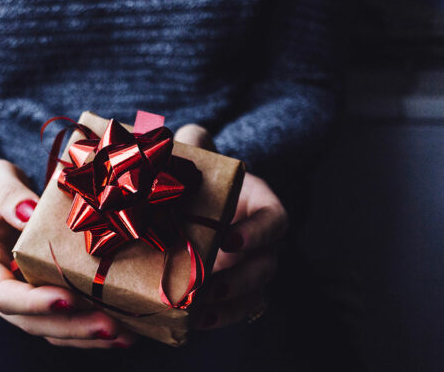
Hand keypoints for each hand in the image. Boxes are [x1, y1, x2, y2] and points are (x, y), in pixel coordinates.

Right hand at [0, 159, 134, 347]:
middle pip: (30, 321)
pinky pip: (63, 322)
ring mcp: (18, 299)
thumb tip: (28, 212)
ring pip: (49, 329)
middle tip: (109, 326)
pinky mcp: (40, 300)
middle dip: (72, 326)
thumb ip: (8, 194)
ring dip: (86, 335)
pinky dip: (89, 329)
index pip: (0, 293)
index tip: (68, 299)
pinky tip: (121, 330)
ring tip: (123, 335)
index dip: (33, 302)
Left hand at [174, 125, 286, 328]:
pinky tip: (194, 322)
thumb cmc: (203, 181)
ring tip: (199, 310)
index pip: (275, 221)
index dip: (257, 232)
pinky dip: (219, 318)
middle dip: (240, 278)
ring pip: (256, 294)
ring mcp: (251, 269)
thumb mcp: (201, 161)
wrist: (197, 207)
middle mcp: (263, 242)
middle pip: (267, 265)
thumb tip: (183, 137)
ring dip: (229, 305)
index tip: (229, 240)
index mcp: (261, 206)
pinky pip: (238, 310)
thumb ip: (196, 145)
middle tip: (208, 284)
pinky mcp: (235, 290)